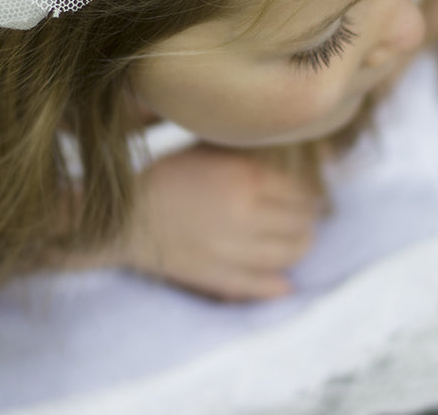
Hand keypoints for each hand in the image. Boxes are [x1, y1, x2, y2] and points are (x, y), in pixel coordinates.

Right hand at [121, 146, 320, 300]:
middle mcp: (247, 214)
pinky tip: (284, 278)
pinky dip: (282, 283)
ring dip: (302, 245)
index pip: (303, 190)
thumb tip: (295, 159)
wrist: (126, 218)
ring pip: (293, 253)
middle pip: (303, 221)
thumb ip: (250, 155)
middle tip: (306, 215)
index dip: (310, 192)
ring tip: (297, 239)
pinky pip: (268, 285)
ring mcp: (236, 250)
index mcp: (246, 177)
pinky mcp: (222, 279)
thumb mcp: (210, 151)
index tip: (308, 193)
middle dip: (309, 218)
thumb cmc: (168, 176)